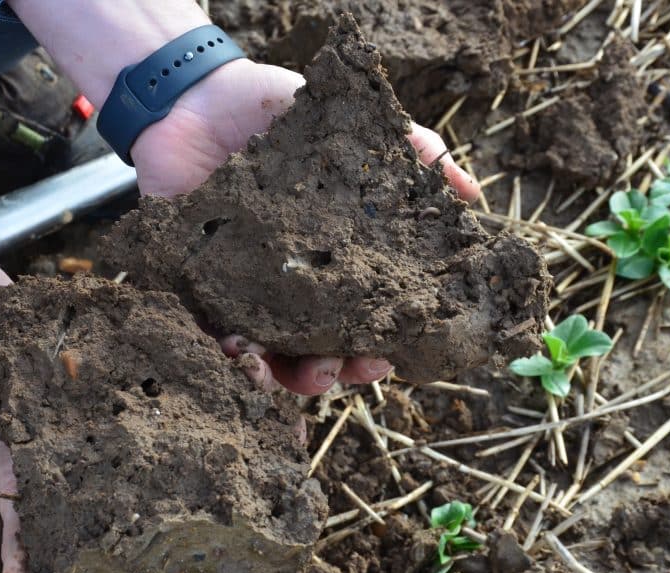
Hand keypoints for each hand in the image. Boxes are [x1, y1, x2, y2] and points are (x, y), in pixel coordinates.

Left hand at [131, 59, 480, 395]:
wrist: (197, 99)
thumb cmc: (280, 115)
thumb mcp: (355, 129)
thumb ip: (414, 152)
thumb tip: (472, 193)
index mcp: (336, 259)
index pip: (365, 318)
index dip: (381, 344)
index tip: (390, 354)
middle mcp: (293, 284)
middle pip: (320, 347)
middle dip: (336, 370)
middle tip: (342, 369)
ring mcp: (246, 290)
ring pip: (272, 353)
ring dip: (288, 376)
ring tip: (302, 377)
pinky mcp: (199, 285)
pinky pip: (214, 331)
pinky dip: (230, 350)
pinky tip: (241, 352)